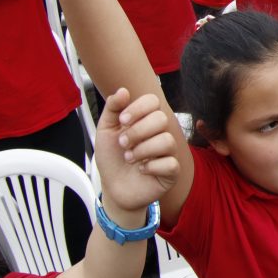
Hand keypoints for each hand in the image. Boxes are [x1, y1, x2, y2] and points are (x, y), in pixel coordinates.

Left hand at [92, 89, 178, 212]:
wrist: (112, 187)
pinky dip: (151, 167)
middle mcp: (159, 133)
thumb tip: (123, 90)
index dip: (138, 108)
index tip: (122, 121)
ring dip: (142, 150)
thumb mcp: (105, 131)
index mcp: (145, 120)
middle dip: (137, 132)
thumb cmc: (111, 158)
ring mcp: (168, 152)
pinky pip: (170, 163)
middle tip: (123, 144)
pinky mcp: (171, 171)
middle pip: (161, 119)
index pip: (153, 101)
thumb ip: (112, 109)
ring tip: (130, 158)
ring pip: (167, 141)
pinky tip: (142, 170)